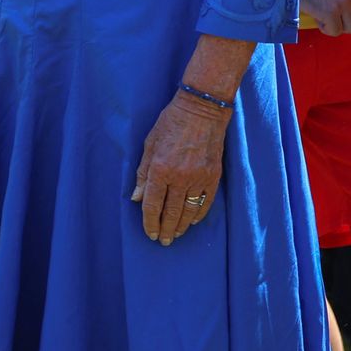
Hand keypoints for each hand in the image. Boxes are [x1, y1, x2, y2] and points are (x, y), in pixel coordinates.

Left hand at [131, 90, 230, 244]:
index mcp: (160, 167)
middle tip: (162, 241)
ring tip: (175, 235)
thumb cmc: (171, 123)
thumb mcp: (149, 143)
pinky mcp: (213, 176)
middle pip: (171, 212)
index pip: (153, 203)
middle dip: (165, 229)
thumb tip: (137, 198)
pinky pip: (205, 202)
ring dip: (181, 226)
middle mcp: (180, 176)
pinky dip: (197, 215)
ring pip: (188, 211)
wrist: (202, 110)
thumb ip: (143, 173)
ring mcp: (199, 178)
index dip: (150, 221)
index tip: (149, 233)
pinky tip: (191, 221)